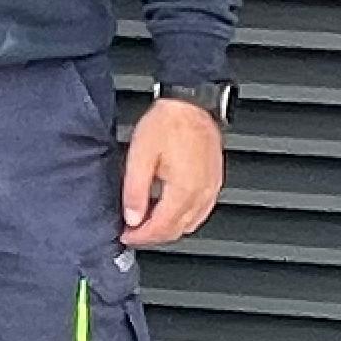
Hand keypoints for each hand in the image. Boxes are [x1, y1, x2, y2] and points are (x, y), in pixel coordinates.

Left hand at [119, 99, 221, 247]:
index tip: (126, 236)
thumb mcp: (140, 155)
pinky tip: (168, 210)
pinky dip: (183, 218)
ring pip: (190, 224)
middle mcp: (202, 194)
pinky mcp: (215, 182)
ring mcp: (212, 189)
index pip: (161, 228)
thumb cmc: (168, 123)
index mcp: (184, 191)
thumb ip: (135, 190)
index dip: (140, 237)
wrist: (192, 103)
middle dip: (153, 236)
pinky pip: (200, 211)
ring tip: (146, 223)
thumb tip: (132, 218)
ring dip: (168, 228)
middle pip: (177, 230)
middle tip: (132, 232)